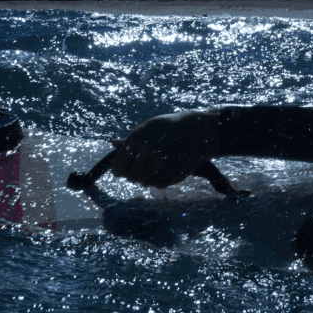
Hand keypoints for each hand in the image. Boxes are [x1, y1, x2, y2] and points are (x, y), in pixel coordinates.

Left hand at [106, 109, 220, 187]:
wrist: (200, 131)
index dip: (119, 170)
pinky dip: (159, 180)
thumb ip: (131, 140)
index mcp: (137, 138)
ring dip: (148, 177)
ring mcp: (160, 163)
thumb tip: (113, 143)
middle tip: (142, 167)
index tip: (122, 171)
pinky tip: (166, 168)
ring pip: (144, 182)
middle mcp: (147, 150)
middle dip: (134, 175)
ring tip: (156, 165)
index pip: (118, 166)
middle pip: (131, 177)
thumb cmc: (171, 127)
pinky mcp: (173, 173)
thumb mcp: (149, 128)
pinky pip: (158, 185)